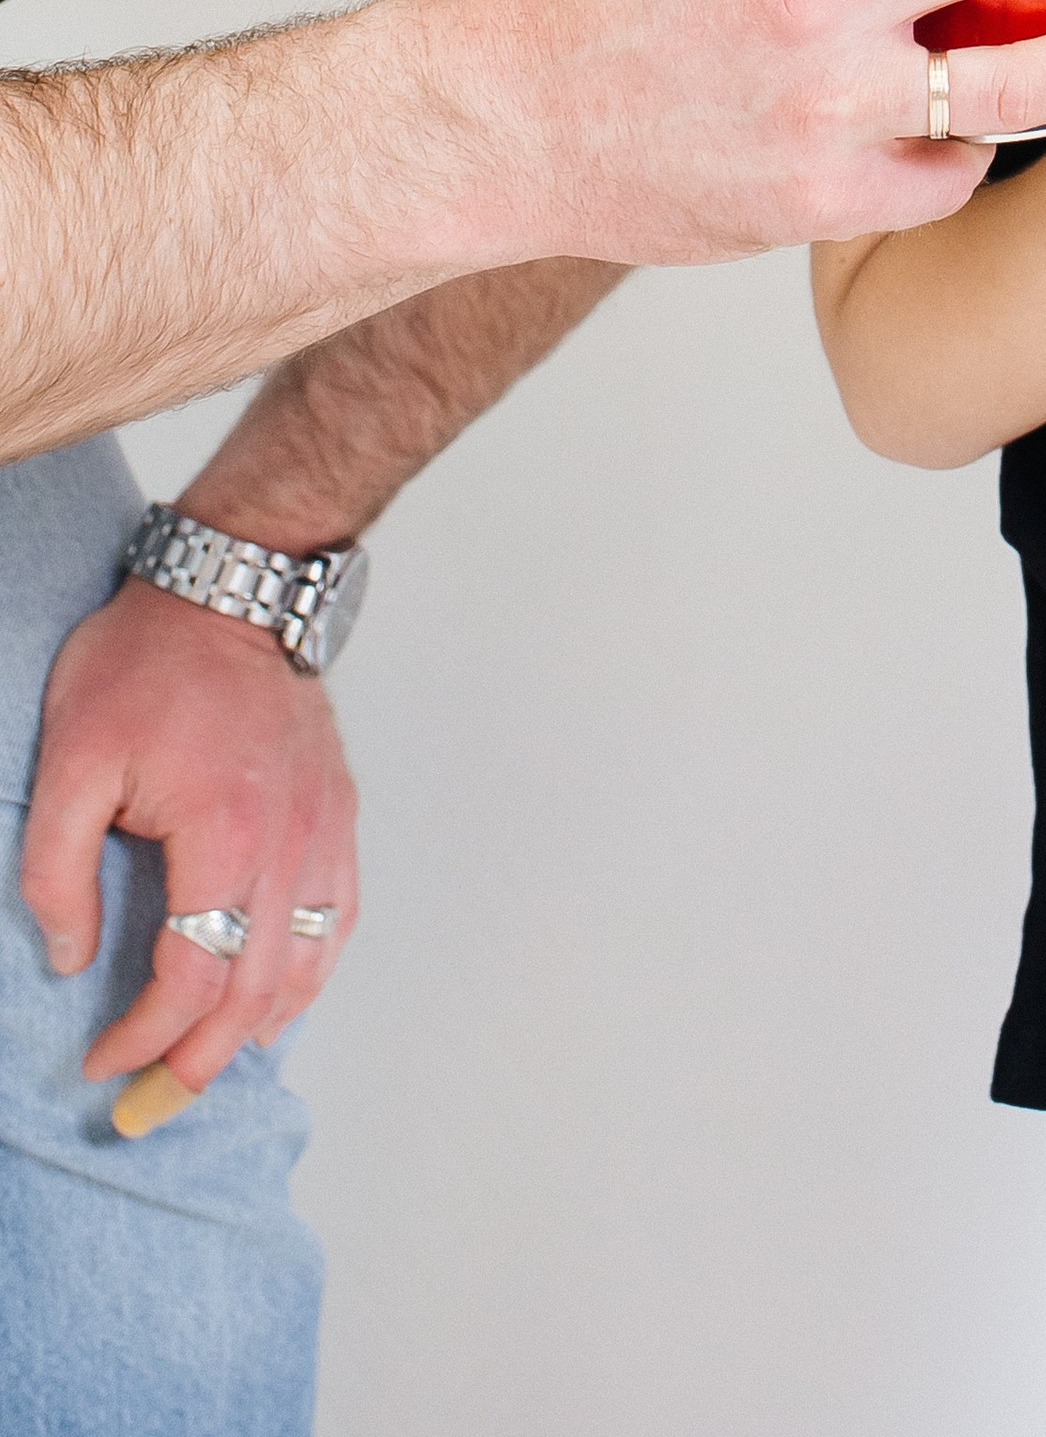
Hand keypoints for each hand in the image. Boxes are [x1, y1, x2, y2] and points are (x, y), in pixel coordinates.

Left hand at [20, 580, 358, 1104]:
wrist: (232, 586)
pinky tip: (276, 996)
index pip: (191, 976)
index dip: (142, 1038)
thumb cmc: (146, 661)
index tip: (99, 1063)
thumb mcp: (69, 761)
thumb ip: (57, 871)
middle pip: (256, 992)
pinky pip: (338, 915)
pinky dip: (310, 972)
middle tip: (147, 1107)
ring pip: (309, 964)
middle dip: (198, 1065)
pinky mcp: (338, 809)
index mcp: (225, 832)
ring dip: (258, 1030)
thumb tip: (73, 957)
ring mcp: (324, 825)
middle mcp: (290, 840)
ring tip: (207, 1065)